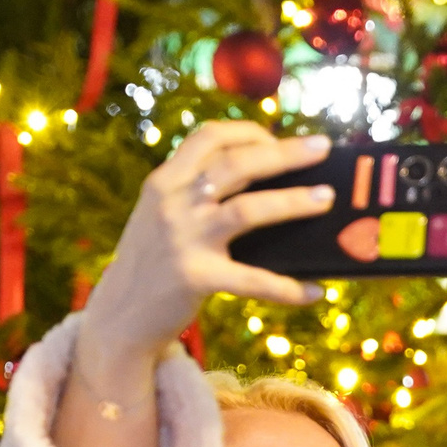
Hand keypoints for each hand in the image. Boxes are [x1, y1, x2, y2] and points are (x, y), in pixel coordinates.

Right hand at [57, 124, 332, 446]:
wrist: (119, 315)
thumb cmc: (153, 264)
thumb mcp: (162, 217)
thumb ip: (196, 195)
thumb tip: (265, 184)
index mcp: (164, 181)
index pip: (209, 137)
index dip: (248, 131)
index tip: (277, 137)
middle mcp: (173, 202)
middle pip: (237, 164)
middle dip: (285, 152)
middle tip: (321, 148)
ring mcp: (184, 239)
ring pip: (249, 210)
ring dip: (293, 202)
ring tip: (326, 199)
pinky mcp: (196, 278)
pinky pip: (254, 279)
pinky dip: (288, 288)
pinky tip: (314, 291)